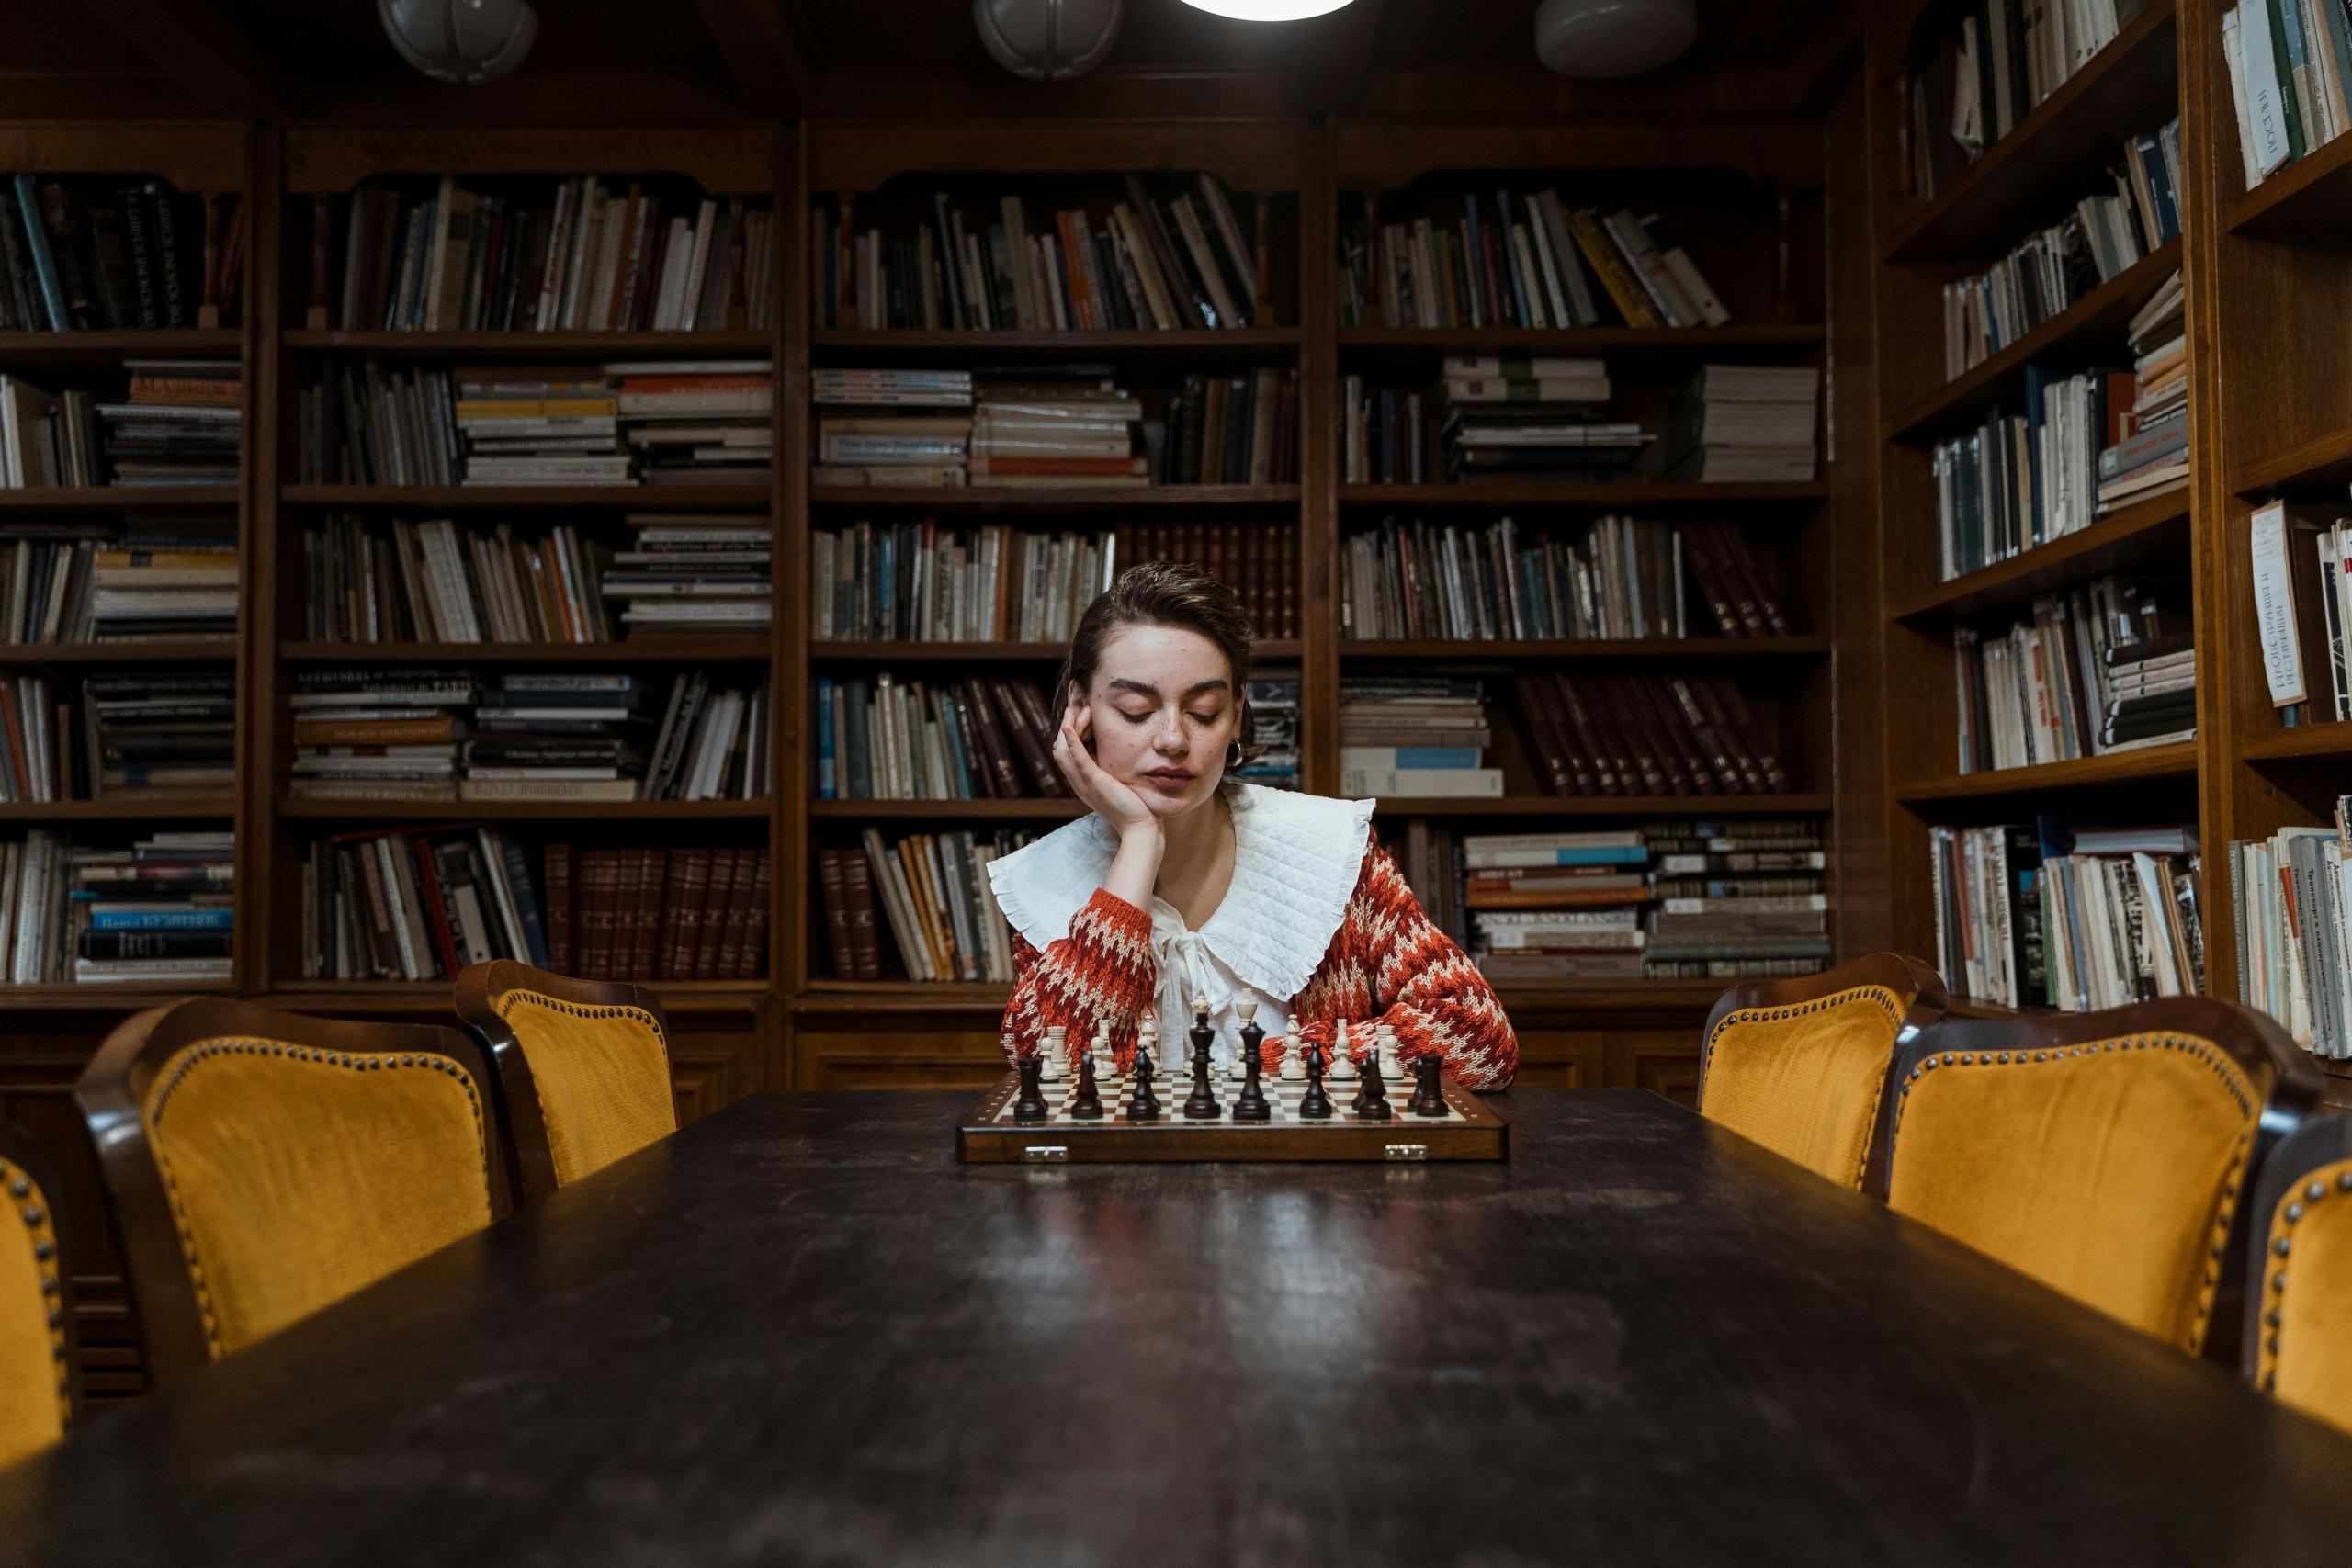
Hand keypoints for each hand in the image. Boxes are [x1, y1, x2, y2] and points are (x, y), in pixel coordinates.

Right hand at [1055, 698, 1157, 839]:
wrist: (1140, 828)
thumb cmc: (1135, 806)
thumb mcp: (1118, 783)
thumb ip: (1111, 769)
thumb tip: (1117, 753)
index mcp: (1082, 782)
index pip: (1065, 752)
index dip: (1067, 731)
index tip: (1079, 711)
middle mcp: (1078, 782)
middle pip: (1059, 748)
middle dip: (1066, 724)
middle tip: (1077, 705)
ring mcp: (1084, 783)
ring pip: (1063, 751)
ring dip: (1069, 727)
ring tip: (1078, 710)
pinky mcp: (1095, 783)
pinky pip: (1077, 760)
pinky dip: (1071, 742)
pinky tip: (1069, 726)